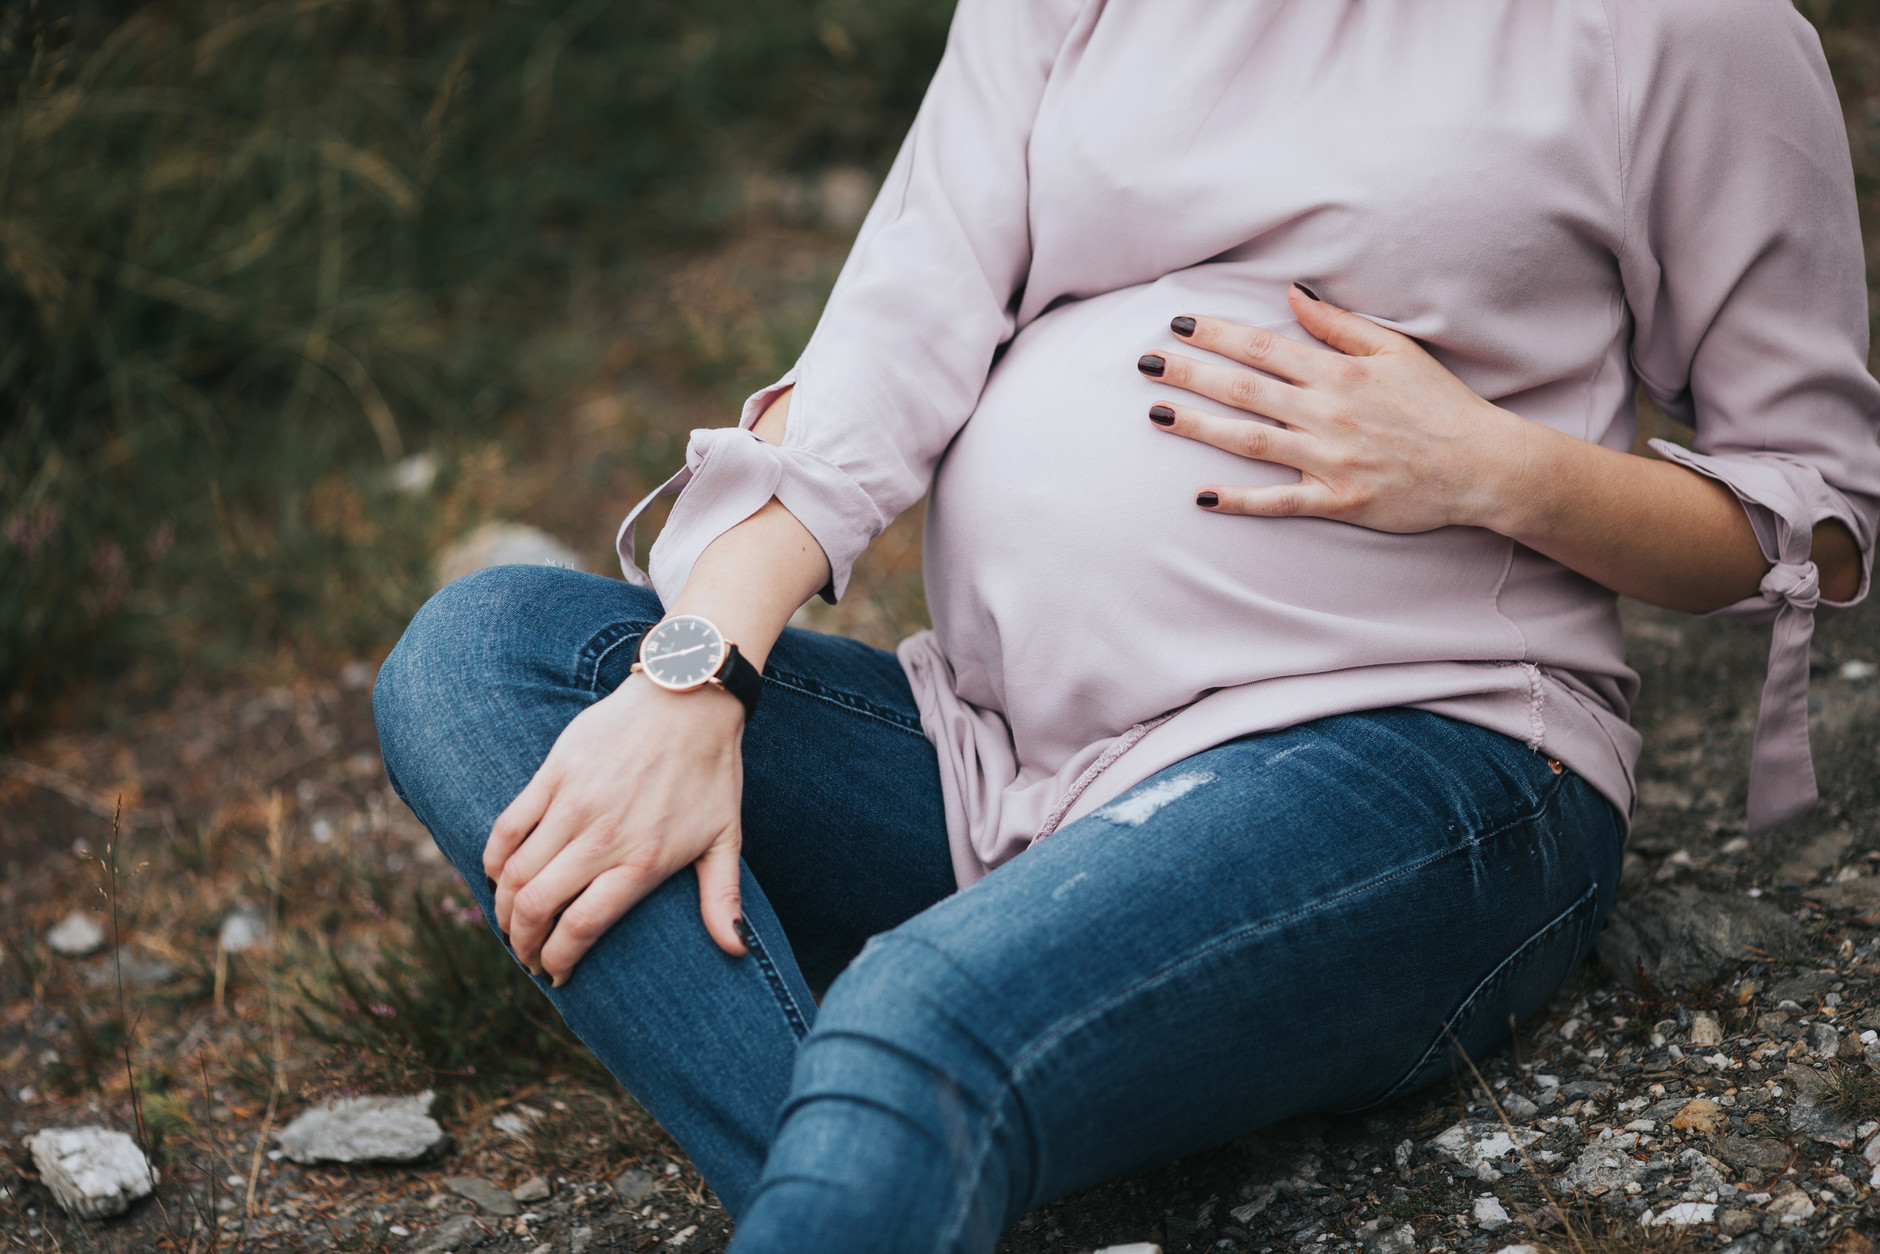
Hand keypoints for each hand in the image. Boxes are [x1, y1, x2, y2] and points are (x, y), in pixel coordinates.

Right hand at [484, 673, 747, 984]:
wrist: (689, 698)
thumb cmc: (711, 771)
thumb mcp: (725, 837)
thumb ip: (722, 897)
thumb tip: (737, 950)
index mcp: (641, 861)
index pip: (580, 927)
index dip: (557, 958)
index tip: (554, 972)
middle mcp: (602, 837)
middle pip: (537, 906)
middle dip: (523, 942)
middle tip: (526, 954)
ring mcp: (573, 803)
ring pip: (516, 872)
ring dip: (504, 907)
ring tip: (510, 922)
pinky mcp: (554, 773)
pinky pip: (507, 826)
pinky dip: (494, 859)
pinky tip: (498, 876)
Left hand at [1139, 285, 1531, 533]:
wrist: (1484, 466)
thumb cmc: (1440, 404)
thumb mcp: (1397, 350)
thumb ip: (1340, 324)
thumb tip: (1294, 293)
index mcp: (1341, 372)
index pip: (1264, 348)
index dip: (1216, 334)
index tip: (1178, 325)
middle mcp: (1329, 413)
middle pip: (1245, 389)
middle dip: (1191, 373)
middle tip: (1146, 363)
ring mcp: (1331, 459)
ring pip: (1252, 440)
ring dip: (1200, 427)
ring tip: (1157, 414)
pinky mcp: (1339, 500)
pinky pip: (1280, 502)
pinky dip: (1240, 500)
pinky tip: (1202, 497)